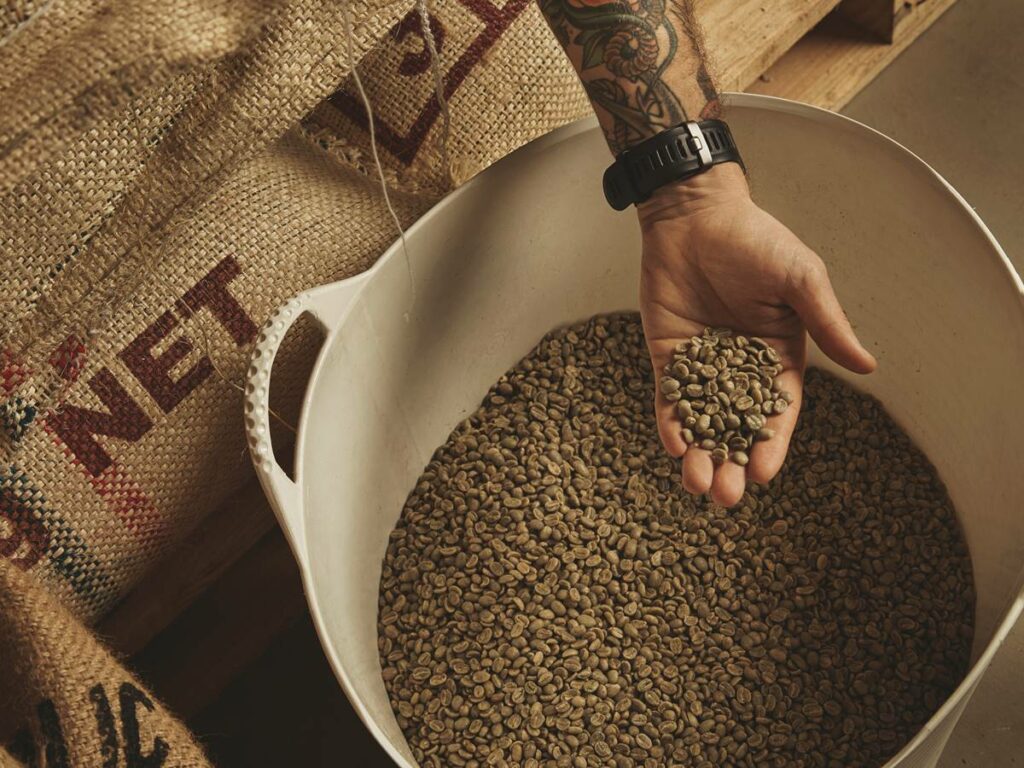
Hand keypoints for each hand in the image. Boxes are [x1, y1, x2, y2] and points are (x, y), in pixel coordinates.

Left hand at [638, 163, 875, 506]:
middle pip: (736, 428)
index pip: (777, 412)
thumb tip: (868, 366)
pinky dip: (670, 423)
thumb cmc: (755, 241)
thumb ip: (827, 323)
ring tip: (696, 484)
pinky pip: (668, 399)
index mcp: (779, 357)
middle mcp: (740, 369)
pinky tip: (671, 445)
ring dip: (698, 455)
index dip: (771, 444)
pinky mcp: (667, 358)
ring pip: (701, 423)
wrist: (694, 216)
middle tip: (726, 495)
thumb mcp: (800, 278)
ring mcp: (701, 367)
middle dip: (731, 463)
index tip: (764, 474)